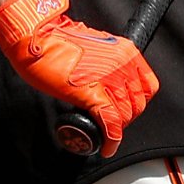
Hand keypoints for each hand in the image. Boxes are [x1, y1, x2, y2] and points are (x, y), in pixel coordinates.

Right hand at [0, 0, 157, 156]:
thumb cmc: (57, 40)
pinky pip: (110, 122)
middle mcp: (122, 64)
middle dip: (125, 118)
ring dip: (116, 129)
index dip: (137, 103)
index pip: (147, 86)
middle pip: (137, 103)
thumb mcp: (95, 48)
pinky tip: (106, 147)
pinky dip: (110, 139)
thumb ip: (107, 65)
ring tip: (105, 134)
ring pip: (124, 115)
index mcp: (125, 51)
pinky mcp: (90, 93)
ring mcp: (108, 78)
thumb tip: (107, 84)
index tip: (126, 110)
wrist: (36, 36)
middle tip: (111, 123)